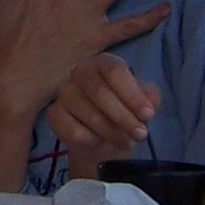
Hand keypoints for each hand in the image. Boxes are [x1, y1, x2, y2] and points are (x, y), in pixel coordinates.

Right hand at [48, 53, 161, 176]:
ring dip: (112, 132)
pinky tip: (99, 141)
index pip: (114, 71)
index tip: (148, 115)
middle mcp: (80, 72)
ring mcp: (64, 93)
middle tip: (140, 134)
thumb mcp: (143, 102)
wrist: (103, 137)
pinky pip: (74, 131)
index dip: (132, 94)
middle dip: (124, 117)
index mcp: (103, 63)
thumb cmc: (123, 111)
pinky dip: (92, 140)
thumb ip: (149, 97)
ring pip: (89, 114)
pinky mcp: (54, 115)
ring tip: (125, 141)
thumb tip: (149, 101)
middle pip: (99, 92)